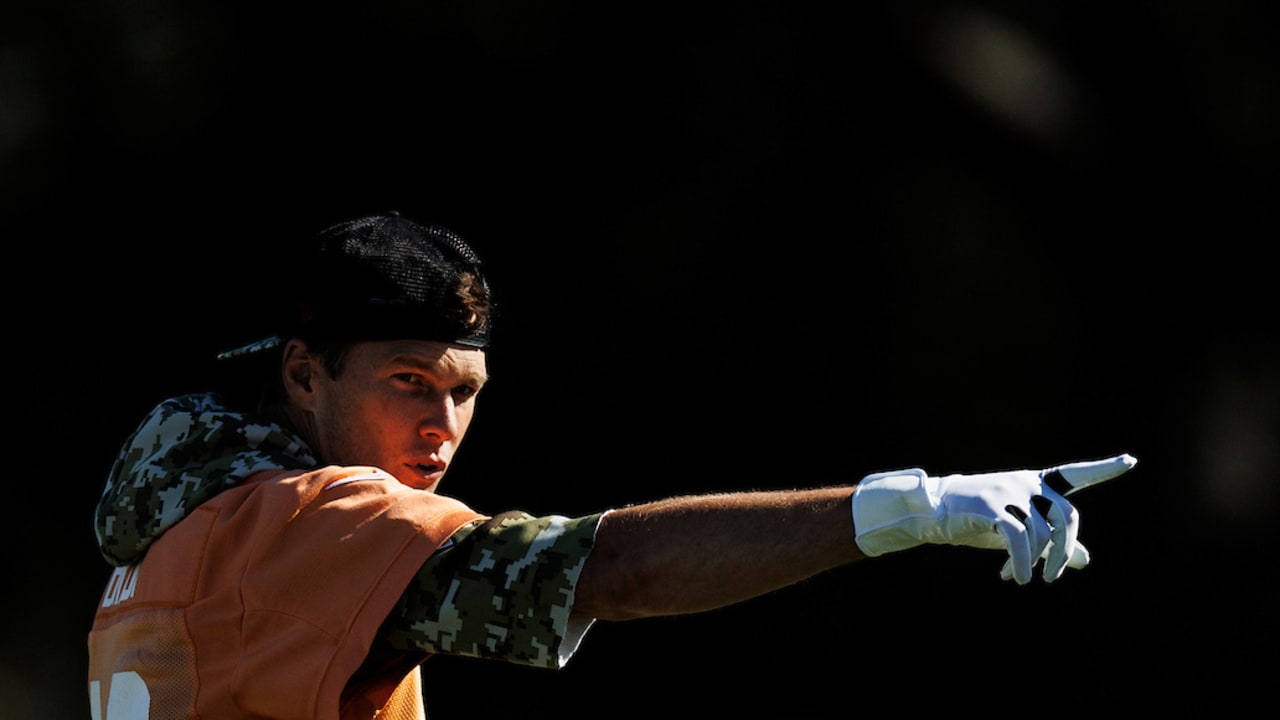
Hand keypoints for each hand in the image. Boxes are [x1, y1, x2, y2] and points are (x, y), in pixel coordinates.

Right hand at [852, 454, 1136, 583]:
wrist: (934, 512)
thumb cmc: (977, 521)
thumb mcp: (1019, 530)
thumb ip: (1052, 542)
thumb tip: (1085, 561)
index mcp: (1034, 483)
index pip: (1074, 475)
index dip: (1103, 469)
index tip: (1131, 461)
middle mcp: (1026, 483)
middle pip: (1067, 516)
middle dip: (1065, 549)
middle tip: (1054, 577)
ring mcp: (1009, 492)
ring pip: (1041, 533)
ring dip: (1035, 563)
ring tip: (1019, 579)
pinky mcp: (991, 506)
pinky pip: (1018, 540)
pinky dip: (1019, 563)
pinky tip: (1013, 577)